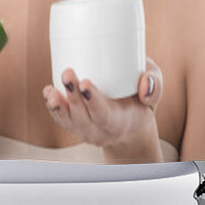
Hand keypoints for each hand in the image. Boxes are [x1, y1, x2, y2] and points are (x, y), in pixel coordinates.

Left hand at [42, 56, 163, 154]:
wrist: (131, 121)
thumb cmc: (140, 98)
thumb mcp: (155, 90)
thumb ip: (154, 85)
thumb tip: (144, 82)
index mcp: (121, 122)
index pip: (104, 116)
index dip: (93, 101)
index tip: (85, 83)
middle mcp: (100, 131)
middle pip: (82, 118)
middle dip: (73, 97)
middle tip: (68, 73)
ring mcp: (85, 130)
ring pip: (69, 121)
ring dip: (59, 105)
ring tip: (52, 88)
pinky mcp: (74, 124)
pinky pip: (61, 118)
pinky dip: (53, 107)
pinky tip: (49, 92)